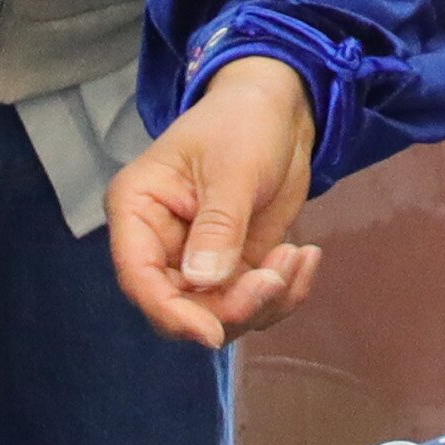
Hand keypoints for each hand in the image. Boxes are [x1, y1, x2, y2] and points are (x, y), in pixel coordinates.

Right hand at [108, 56, 321, 346]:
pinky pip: (252, 303)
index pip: (139, 278)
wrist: (281, 111)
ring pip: (220, 314)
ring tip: (298, 254)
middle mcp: (159, 244)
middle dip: (233, 306)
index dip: (172, 313)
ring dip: (266, 299)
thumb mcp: (233, 169)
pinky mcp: (233, 268)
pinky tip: (306, 255)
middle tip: (277, 274)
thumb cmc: (243, 122)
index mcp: (138, 211)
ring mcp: (197, 261)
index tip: (212, 333)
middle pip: (181, 308)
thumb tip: (203, 281)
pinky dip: (284, 292)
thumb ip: (218, 226)